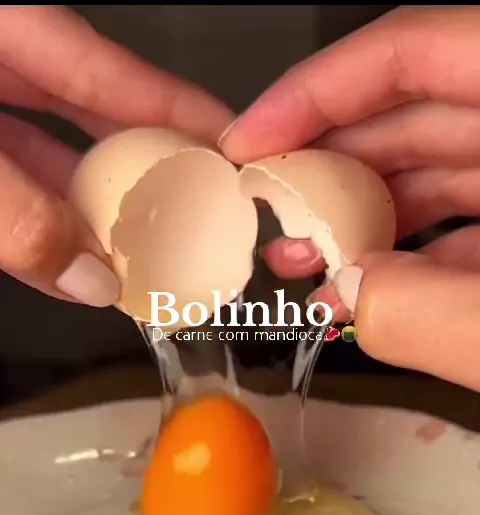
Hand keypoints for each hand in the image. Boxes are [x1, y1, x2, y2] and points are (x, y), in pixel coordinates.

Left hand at [0, 6, 232, 305]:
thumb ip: (18, 212)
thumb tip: (91, 282)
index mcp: (6, 25)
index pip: (113, 68)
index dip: (177, 109)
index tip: (233, 151)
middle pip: (92, 117)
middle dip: (144, 172)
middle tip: (198, 220)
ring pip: (49, 156)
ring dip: (91, 212)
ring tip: (141, 259)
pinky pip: (11, 181)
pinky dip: (38, 220)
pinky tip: (67, 260)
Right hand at [221, 7, 479, 391]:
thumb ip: (432, 313)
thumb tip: (352, 298)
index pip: (414, 53)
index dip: (317, 91)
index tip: (249, 144)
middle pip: (416, 114)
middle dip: (330, 169)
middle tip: (266, 217)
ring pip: (442, 172)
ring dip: (364, 219)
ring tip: (307, 268)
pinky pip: (471, 223)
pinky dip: (418, 258)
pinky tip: (372, 296)